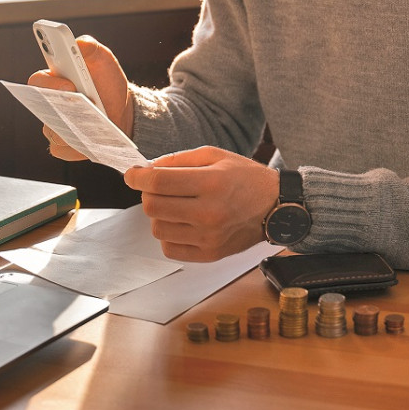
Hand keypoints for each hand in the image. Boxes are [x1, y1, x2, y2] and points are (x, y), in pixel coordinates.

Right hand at [28, 36, 132, 160]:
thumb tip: (79, 43)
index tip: (69, 84)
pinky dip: (77, 146)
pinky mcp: (63, 145)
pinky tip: (92, 140)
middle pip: (41, 109)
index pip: (38, 80)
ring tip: (92, 125)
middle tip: (81, 106)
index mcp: (54, 79)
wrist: (122, 110)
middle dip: (59, 107)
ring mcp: (54, 125)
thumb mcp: (103, 59)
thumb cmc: (107, 82)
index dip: (49, 83)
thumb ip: (89, 46)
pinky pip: (63, 148)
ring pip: (52, 130)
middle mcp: (48, 103)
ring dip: (71, 127)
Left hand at [124, 146, 279, 261]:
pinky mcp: (210, 254)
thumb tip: (147, 169)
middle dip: (148, 194)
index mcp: (211, 183)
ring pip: (157, 229)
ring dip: (159, 215)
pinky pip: (169, 248)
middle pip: (153, 207)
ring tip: (175, 205)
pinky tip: (182, 222)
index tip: (132, 175)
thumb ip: (178, 160)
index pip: (159, 183)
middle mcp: (210, 213)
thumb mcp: (215, 155)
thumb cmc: (245, 178)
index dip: (137, 178)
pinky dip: (169, 234)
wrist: (276, 207)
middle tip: (159, 188)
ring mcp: (209, 237)